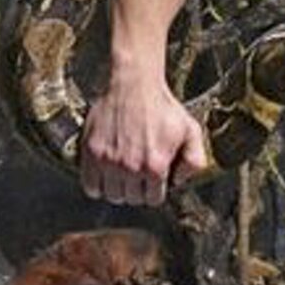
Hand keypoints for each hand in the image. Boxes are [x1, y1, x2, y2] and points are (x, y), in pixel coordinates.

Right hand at [79, 73, 211, 205]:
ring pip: (112, 195)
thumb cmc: (162, 107)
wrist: (134, 85)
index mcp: (155, 166)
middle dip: (138, 189)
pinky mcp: (91, 153)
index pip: (153, 199)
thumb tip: (179, 182)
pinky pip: (90, 186)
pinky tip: (105, 174)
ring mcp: (108, 161)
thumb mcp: (191, 131)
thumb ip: (194, 162)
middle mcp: (131, 167)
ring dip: (118, 188)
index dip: (155, 190)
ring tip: (123, 174)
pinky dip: (97, 185)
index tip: (153, 178)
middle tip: (138, 173)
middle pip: (132, 199)